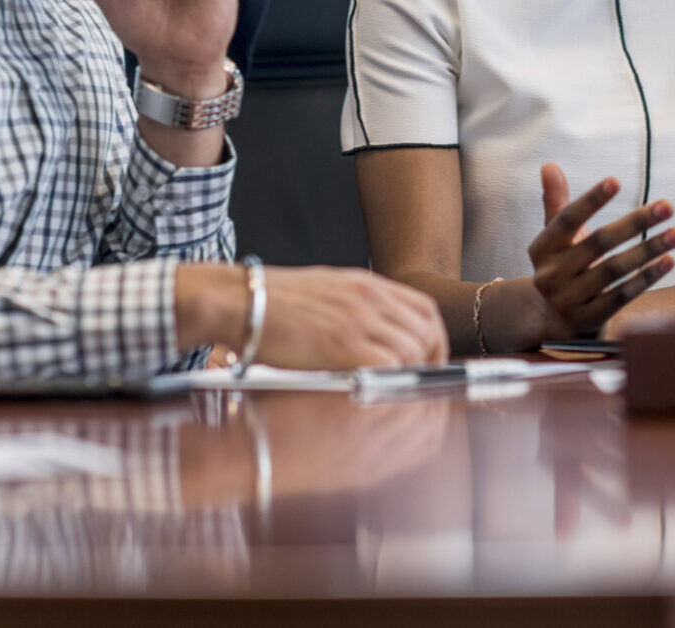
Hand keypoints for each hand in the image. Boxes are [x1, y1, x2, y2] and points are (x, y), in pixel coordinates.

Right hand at [178, 263, 446, 368]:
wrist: (240, 301)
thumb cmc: (272, 302)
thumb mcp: (325, 291)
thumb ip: (356, 307)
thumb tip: (376, 333)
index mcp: (366, 284)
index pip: (424, 309)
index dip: (434, 338)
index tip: (428, 359)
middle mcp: (369, 298)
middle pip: (426, 331)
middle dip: (430, 361)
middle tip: (418, 384)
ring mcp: (359, 320)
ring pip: (412, 351)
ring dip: (409, 374)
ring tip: (394, 391)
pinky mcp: (344, 345)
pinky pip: (389, 367)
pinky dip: (390, 382)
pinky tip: (376, 391)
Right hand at [527, 165, 674, 337]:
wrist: (551, 323)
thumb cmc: (562, 268)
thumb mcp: (554, 239)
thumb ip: (556, 202)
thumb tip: (549, 165)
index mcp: (542, 249)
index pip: (567, 220)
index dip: (590, 200)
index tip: (616, 180)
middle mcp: (550, 275)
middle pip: (598, 243)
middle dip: (636, 223)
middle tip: (667, 205)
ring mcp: (568, 300)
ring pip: (614, 270)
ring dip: (649, 249)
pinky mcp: (588, 321)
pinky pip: (622, 297)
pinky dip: (646, 278)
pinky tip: (668, 262)